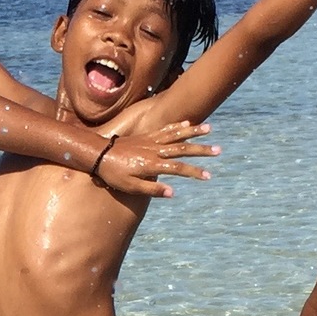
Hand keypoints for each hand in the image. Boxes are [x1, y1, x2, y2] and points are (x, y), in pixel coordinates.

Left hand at [94, 120, 217, 197]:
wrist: (98, 154)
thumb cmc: (113, 174)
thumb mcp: (130, 187)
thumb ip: (152, 189)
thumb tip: (173, 192)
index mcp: (151, 164)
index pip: (178, 168)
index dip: (194, 172)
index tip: (208, 176)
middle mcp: (154, 150)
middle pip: (182, 149)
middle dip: (201, 150)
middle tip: (218, 150)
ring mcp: (150, 141)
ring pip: (176, 135)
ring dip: (193, 132)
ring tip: (209, 128)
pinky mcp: (145, 136)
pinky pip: (164, 129)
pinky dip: (176, 126)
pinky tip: (187, 123)